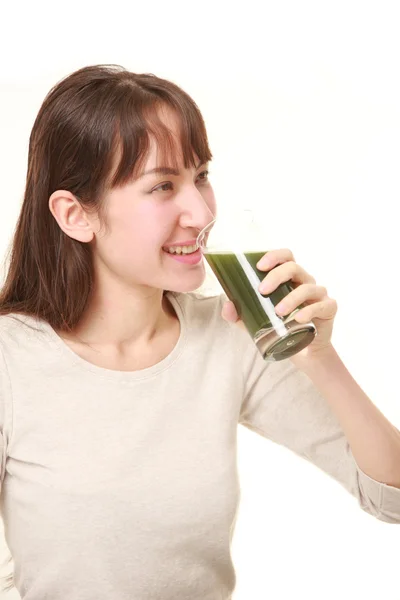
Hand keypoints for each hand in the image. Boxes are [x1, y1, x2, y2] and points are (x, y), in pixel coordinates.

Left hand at [221, 248, 337, 358]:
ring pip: (308, 288)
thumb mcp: (256, 322)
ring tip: (278, 312)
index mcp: (290, 278)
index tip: (259, 266)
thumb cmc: (280, 329)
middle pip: (294, 267)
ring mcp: (319, 294)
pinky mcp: (329, 308)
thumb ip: (240, 314)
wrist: (303, 352)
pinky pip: (322, 305)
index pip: (286, 257)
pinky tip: (299, 319)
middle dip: (277, 276)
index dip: (274, 256)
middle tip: (262, 290)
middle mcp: (305, 282)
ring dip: (291, 298)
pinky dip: (310, 311)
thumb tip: (227, 306)